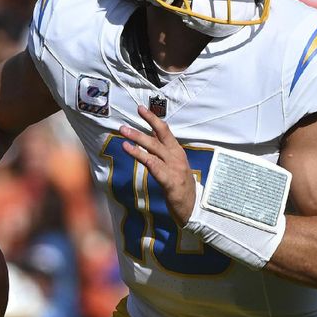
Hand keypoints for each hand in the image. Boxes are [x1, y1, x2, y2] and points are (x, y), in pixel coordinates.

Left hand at [120, 105, 196, 224]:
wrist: (193, 208)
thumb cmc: (182, 186)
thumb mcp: (175, 165)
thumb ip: (164, 151)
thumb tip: (153, 135)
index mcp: (178, 152)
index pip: (165, 131)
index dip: (153, 118)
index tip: (141, 108)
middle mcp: (176, 157)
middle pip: (160, 135)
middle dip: (147, 122)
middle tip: (133, 112)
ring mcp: (174, 168)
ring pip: (154, 148)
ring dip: (137, 138)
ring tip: (123, 131)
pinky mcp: (169, 181)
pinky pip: (152, 165)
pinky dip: (139, 155)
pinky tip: (128, 149)